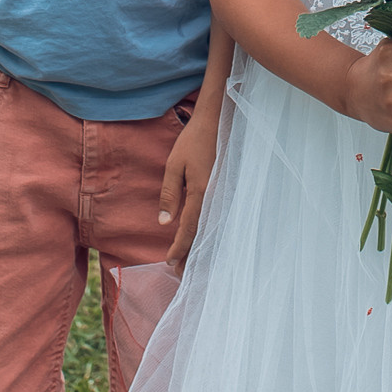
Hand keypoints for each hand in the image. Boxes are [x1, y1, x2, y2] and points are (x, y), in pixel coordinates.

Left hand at [159, 102, 220, 266]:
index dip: (179, 247)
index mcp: (201, 192)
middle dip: (192, 253)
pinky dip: (210, 230)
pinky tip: (206, 236)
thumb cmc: (194, 140)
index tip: (170, 262)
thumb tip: (164, 222)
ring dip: (202, 245)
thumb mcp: (175, 164)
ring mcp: (224, 192)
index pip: (189, 228)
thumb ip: (170, 194)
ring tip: (192, 261)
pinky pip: (218, 215)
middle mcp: (216, 196)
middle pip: (203, 233)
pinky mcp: (227, 187)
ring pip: (213, 226)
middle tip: (181, 273)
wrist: (219, 119)